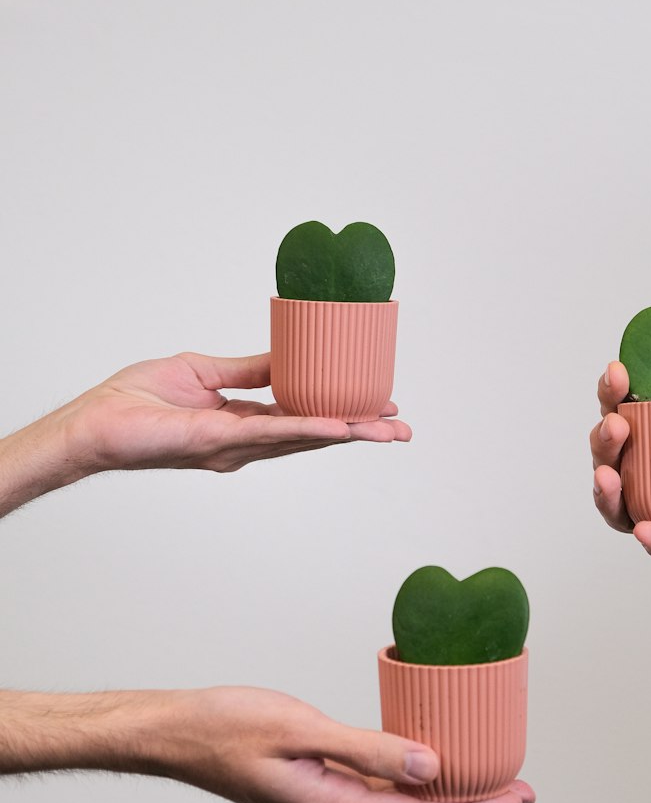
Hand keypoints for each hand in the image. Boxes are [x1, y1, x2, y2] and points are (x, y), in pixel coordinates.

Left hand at [61, 351, 410, 474]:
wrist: (94, 421)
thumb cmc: (134, 400)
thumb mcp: (202, 370)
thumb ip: (246, 369)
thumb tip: (287, 356)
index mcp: (243, 424)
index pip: (303, 419)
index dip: (343, 414)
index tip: (378, 408)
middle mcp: (246, 443)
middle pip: (314, 434)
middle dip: (361, 432)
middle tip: (403, 431)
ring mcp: (234, 446)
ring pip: (302, 437)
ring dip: (347, 433)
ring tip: (386, 430)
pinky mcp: (216, 440)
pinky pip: (269, 433)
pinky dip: (306, 428)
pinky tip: (337, 426)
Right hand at [160, 686, 535, 802]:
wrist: (173, 732)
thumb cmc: (226, 726)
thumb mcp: (301, 730)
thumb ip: (368, 750)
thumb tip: (432, 767)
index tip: (517, 796)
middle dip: (468, 801)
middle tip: (516, 785)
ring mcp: (317, 802)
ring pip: (393, 801)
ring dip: (438, 788)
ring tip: (479, 772)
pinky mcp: (307, 786)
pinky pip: (369, 786)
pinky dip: (403, 774)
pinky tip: (417, 758)